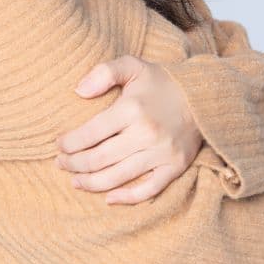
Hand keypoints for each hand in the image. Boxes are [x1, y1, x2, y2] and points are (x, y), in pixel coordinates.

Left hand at [54, 55, 203, 203]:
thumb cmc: (161, 82)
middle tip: (61, 163)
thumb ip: (104, 72)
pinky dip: (126, 198)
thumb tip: (78, 91)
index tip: (59, 145)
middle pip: (98, 159)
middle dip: (74, 164)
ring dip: (90, 183)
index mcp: (132, 109)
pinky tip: (109, 198)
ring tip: (75, 180)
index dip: (69, 143)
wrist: (204, 97)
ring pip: (116, 178)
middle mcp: (146, 134)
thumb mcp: (133, 65)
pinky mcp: (174, 168)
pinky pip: (147, 191)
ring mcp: (161, 154)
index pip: (89, 133)